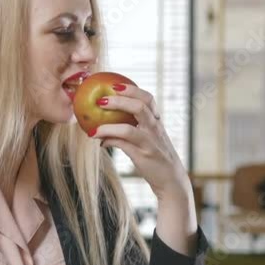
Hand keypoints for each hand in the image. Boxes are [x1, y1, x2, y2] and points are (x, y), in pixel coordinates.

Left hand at [92, 84, 188, 198]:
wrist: (171, 180)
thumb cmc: (156, 157)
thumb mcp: (149, 140)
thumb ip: (132, 130)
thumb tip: (104, 129)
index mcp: (156, 121)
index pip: (148, 98)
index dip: (131, 89)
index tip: (114, 85)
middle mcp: (155, 128)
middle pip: (139, 106)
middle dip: (118, 101)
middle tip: (100, 100)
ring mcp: (149, 142)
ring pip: (128, 128)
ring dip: (108, 125)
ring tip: (93, 126)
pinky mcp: (143, 156)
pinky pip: (122, 145)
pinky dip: (109, 141)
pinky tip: (99, 141)